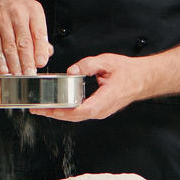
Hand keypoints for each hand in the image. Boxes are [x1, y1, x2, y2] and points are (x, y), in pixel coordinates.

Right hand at [0, 0, 51, 74]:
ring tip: (18, 75)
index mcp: (33, 11)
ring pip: (9, 46)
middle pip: (23, 42)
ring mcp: (2, 20)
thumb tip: (47, 52)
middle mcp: (18, 14)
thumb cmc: (15, 4)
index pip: (38, 33)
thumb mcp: (32, 12)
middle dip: (27, 61)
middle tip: (30, 74)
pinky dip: (0, 59)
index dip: (40, 50)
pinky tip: (4, 68)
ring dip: (14, 63)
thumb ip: (40, 33)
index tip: (41, 63)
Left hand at [31, 53, 152, 121]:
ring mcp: (101, 112)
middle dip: (55, 114)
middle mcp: (102, 109)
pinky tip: (58, 107)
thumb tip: (72, 70)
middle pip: (75, 117)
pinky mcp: (99, 110)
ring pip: (77, 117)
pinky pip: (81, 114)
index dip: (64, 111)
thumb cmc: (128, 72)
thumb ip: (88, 65)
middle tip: (37, 109)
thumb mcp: (107, 62)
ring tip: (43, 109)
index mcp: (106, 99)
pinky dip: (67, 111)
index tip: (49, 109)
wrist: (142, 79)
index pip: (82, 110)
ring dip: (59, 114)